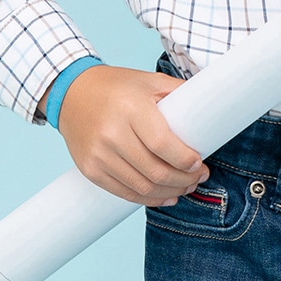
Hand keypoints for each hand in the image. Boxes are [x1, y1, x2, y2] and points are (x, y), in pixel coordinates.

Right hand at [45, 65, 208, 206]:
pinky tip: (165, 196)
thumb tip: (209, 106)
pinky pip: (124, 193)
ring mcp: (98, 155)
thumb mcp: (149, 80)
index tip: (200, 164)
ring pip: (141, 187)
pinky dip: (148, 199)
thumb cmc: (117, 86)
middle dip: (183, 180)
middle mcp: (112, 133)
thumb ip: (178, 92)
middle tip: (198, 178)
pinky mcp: (90, 170)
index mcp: (130, 107)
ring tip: (186, 188)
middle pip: (154, 170)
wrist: (72, 93)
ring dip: (169, 192)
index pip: (162, 144)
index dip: (184, 160)